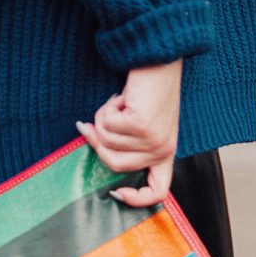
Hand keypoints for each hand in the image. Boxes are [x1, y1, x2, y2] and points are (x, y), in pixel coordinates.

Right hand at [76, 59, 181, 205]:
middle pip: (116, 165)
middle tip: (99, 118)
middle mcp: (163, 150)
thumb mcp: (142, 121)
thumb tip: (89, 139)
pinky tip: (123, 96)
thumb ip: (126, 141)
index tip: (115, 191)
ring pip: (107, 143)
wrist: (160, 57)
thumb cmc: (148, 88)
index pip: (159, 191)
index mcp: (166, 153)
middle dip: (99, 141)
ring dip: (104, 119)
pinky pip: (107, 126)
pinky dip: (107, 108)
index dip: (136, 199)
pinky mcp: (141, 125)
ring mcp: (153, 139)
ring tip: (120, 102)